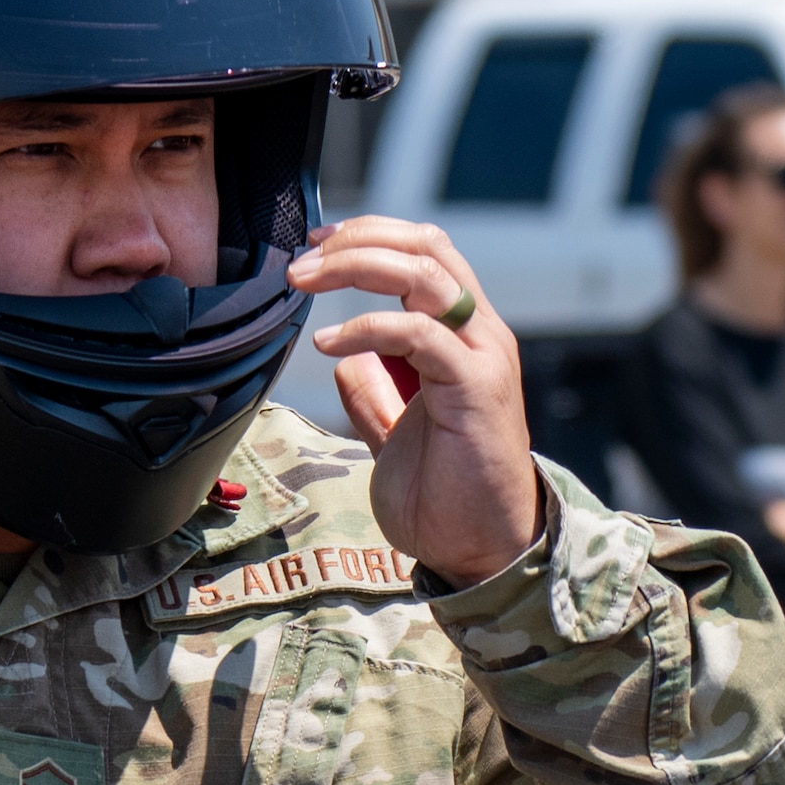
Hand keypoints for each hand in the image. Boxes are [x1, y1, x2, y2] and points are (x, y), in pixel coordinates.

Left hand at [287, 217, 539, 586]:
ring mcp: (483, 356)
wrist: (481, 549)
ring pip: (426, 272)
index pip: (424, 250)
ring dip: (356, 266)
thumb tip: (345, 361)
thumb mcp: (393, 434)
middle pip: (426, 245)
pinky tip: (328, 343)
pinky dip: (367, 326)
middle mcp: (480, 333)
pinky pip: (420, 332)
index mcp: (462, 335)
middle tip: (301, 260)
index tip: (315, 246)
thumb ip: (375, 396)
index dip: (369, 235)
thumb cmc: (444, 496)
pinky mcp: (477, 386)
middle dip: (358, 239)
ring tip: (303, 282)